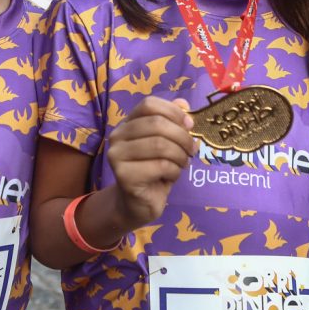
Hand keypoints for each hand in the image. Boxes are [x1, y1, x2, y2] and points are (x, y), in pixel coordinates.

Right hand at [106, 96, 194, 229]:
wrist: (137, 204)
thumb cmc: (154, 171)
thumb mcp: (167, 144)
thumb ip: (173, 123)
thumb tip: (184, 105)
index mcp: (127, 123)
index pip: (149, 104)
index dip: (173, 111)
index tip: (189, 124)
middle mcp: (117, 136)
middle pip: (157, 124)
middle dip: (182, 137)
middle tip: (191, 150)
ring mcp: (117, 155)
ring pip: (160, 145)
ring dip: (179, 155)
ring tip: (181, 164)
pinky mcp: (124, 175)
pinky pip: (160, 166)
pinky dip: (174, 171)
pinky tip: (171, 176)